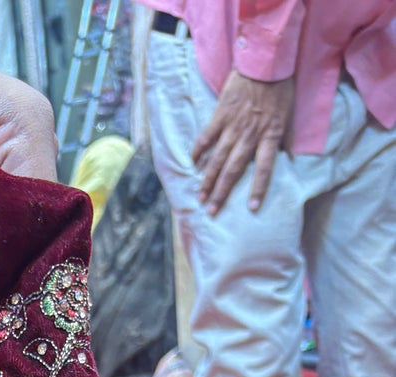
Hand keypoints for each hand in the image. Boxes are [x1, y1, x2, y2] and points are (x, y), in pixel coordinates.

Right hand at [191, 70, 293, 213]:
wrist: (266, 61)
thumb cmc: (279, 86)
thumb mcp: (287, 114)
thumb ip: (279, 136)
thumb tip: (282, 155)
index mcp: (269, 135)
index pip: (264, 168)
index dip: (258, 189)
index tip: (251, 208)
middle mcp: (250, 135)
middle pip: (234, 170)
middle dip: (222, 192)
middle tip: (212, 211)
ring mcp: (233, 126)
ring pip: (218, 159)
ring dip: (208, 179)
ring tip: (200, 196)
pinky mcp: (221, 115)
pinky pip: (207, 137)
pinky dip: (199, 150)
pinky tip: (193, 162)